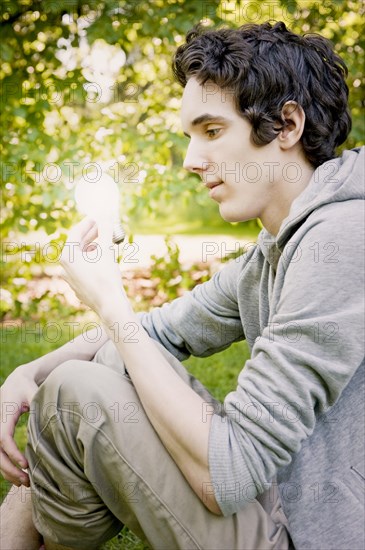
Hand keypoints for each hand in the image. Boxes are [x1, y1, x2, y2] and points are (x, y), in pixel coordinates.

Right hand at [0, 367, 38, 485]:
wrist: (16, 381)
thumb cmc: (28, 387)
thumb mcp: (34, 392)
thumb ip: (42, 405)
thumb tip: (55, 418)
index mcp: (5, 414)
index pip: (3, 438)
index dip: (13, 453)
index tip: (26, 464)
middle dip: (9, 468)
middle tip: (26, 481)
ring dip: (7, 471)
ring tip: (24, 483)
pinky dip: (6, 466)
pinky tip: (19, 475)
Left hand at [60, 217, 125, 315]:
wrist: (109, 304)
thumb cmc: (106, 276)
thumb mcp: (107, 250)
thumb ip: (106, 230)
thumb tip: (107, 214)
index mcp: (67, 256)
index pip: (76, 233)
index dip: (88, 223)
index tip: (97, 216)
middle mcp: (64, 267)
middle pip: (77, 245)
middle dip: (91, 235)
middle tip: (103, 227)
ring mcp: (70, 279)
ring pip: (80, 258)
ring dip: (92, 248)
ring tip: (105, 242)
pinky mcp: (78, 287)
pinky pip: (83, 269)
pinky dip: (92, 261)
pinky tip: (103, 260)